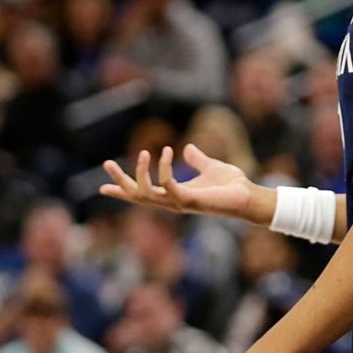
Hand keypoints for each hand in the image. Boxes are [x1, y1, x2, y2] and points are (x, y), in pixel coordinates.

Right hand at [101, 146, 260, 222]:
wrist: (248, 196)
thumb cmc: (232, 186)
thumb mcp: (210, 167)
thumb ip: (197, 159)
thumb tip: (188, 149)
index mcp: (174, 195)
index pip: (144, 195)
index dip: (123, 192)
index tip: (103, 187)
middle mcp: (173, 202)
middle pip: (137, 196)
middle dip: (120, 182)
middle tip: (107, 163)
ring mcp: (179, 203)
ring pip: (146, 194)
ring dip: (139, 174)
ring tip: (142, 152)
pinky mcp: (188, 200)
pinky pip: (168, 185)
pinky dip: (165, 168)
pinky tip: (169, 150)